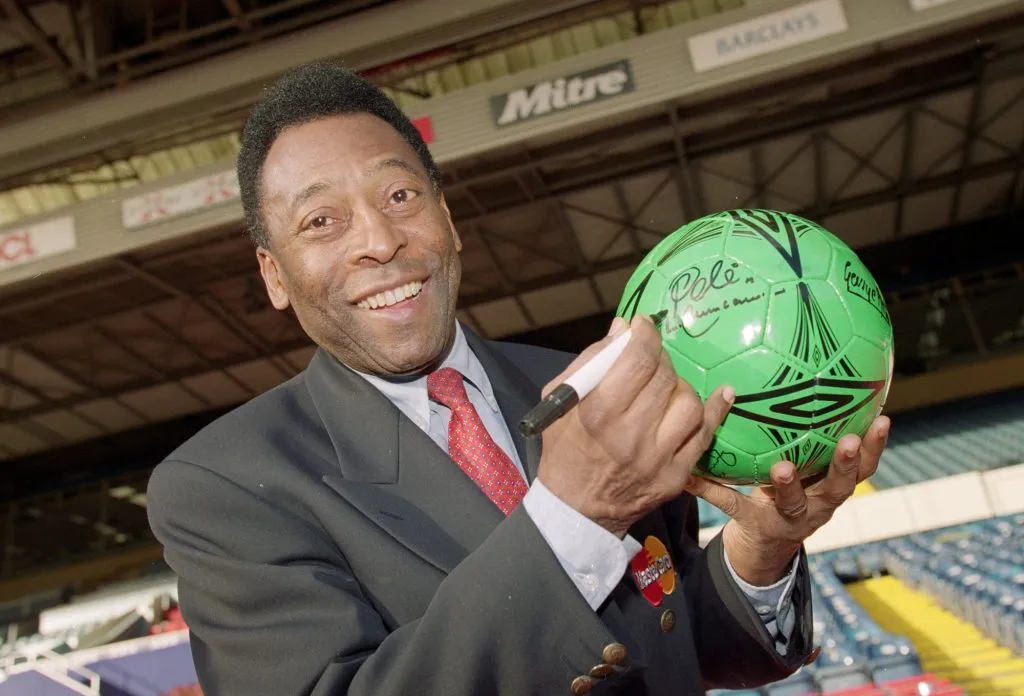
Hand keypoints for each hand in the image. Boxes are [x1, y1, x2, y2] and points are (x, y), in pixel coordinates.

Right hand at [536, 314, 734, 537]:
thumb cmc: (565, 448)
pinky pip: (705, 435)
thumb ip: (590, 362)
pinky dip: (715, 410)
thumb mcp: (560, 401)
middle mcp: (630, 435)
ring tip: (666, 388)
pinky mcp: (676, 475)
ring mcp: (657, 458)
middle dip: (660, 359)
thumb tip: (623, 330)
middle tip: (651, 359)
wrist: (576, 509)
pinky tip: (721, 394)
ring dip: (680, 386)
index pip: (637, 360)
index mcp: (597, 413)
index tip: (644, 326)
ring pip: (689, 403)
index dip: (645, 335)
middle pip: (664, 378)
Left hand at [685, 416, 889, 585]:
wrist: (764, 545)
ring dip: (789, 484)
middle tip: (849, 440)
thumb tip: (804, 374)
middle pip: (840, 487)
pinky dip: (711, 490)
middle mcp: (817, 505)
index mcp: (830, 487)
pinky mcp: (754, 524)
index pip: (863, 466)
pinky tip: (690, 475)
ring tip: (782, 467)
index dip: (876, 446)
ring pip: (793, 502)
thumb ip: (806, 436)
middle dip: (847, 464)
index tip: (883, 418)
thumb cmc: (786, 491)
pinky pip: (732, 505)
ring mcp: (787, 518)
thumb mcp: (803, 469)